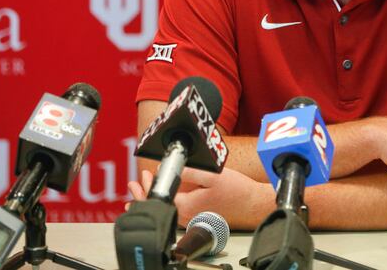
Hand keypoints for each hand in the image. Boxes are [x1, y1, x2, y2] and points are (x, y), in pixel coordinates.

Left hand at [127, 167, 272, 229]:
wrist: (252, 204)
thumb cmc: (236, 190)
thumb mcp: (212, 175)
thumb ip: (189, 171)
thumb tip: (170, 168)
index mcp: (187, 206)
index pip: (159, 198)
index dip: (147, 187)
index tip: (143, 175)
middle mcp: (187, 216)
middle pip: (159, 207)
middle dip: (144, 195)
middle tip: (134, 185)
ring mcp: (192, 218)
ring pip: (166, 209)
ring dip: (154, 199)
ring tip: (141, 191)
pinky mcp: (198, 216)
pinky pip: (176, 211)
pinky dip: (166, 203)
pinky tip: (165, 197)